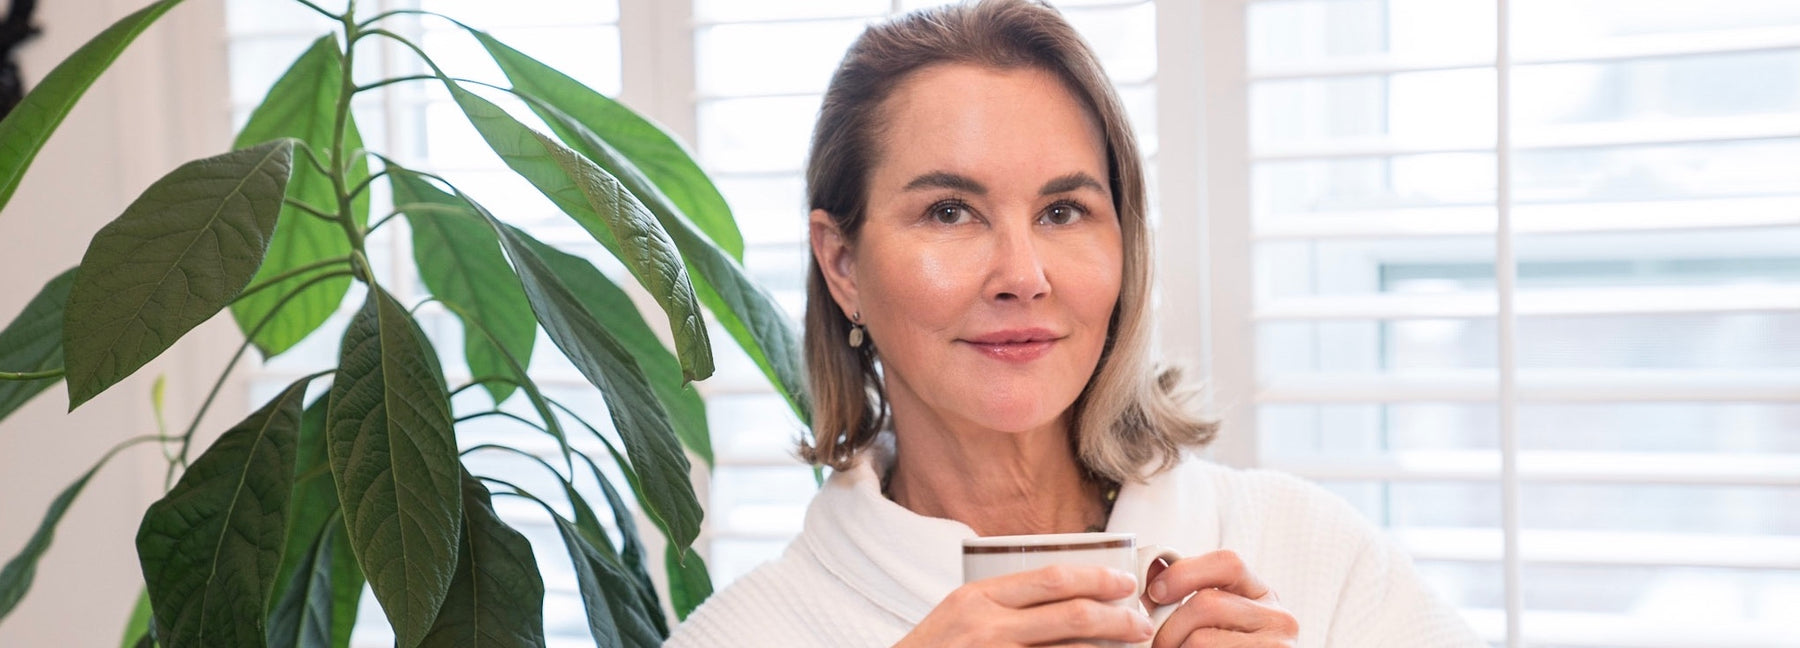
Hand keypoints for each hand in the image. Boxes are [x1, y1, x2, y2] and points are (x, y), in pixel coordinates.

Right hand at [896, 565, 1155, 647]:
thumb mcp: (958, 614)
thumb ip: (1001, 602)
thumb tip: (1062, 592)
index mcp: (977, 597)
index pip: (1052, 579)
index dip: (1097, 578)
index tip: (1124, 583)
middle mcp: (986, 625)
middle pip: (1072, 614)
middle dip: (1117, 618)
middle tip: (1141, 622)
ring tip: (1132, 645)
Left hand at [1147, 550, 1297, 647]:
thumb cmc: (1226, 647)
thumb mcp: (1214, 618)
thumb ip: (1185, 593)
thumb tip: (1152, 568)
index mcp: (1262, 595)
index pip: (1228, 563)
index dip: (1184, 573)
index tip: (1156, 592)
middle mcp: (1278, 618)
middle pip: (1207, 603)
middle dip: (1170, 625)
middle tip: (1157, 641)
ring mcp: (1277, 646)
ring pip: (1200, 640)